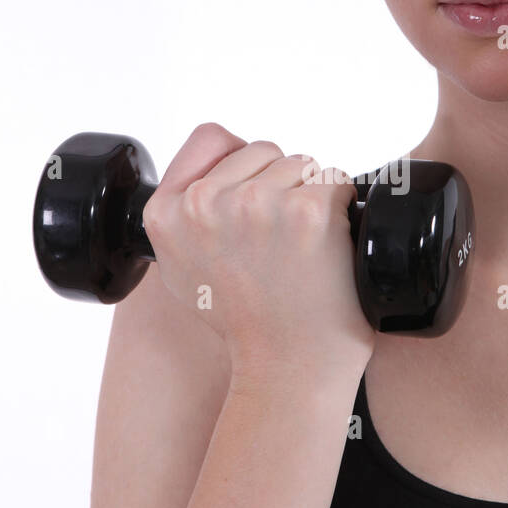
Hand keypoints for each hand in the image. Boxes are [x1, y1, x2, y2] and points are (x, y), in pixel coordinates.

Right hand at [141, 124, 375, 380]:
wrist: (286, 369)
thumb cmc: (244, 323)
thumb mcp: (181, 269)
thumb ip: (183, 213)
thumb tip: (209, 173)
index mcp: (165, 213)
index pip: (211, 137)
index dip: (240, 165)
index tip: (251, 200)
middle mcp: (203, 204)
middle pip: (263, 150)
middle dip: (279, 185)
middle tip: (279, 245)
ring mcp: (255, 205)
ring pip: (301, 164)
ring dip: (311, 198)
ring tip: (300, 252)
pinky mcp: (307, 212)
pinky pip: (336, 182)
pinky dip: (342, 210)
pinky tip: (326, 250)